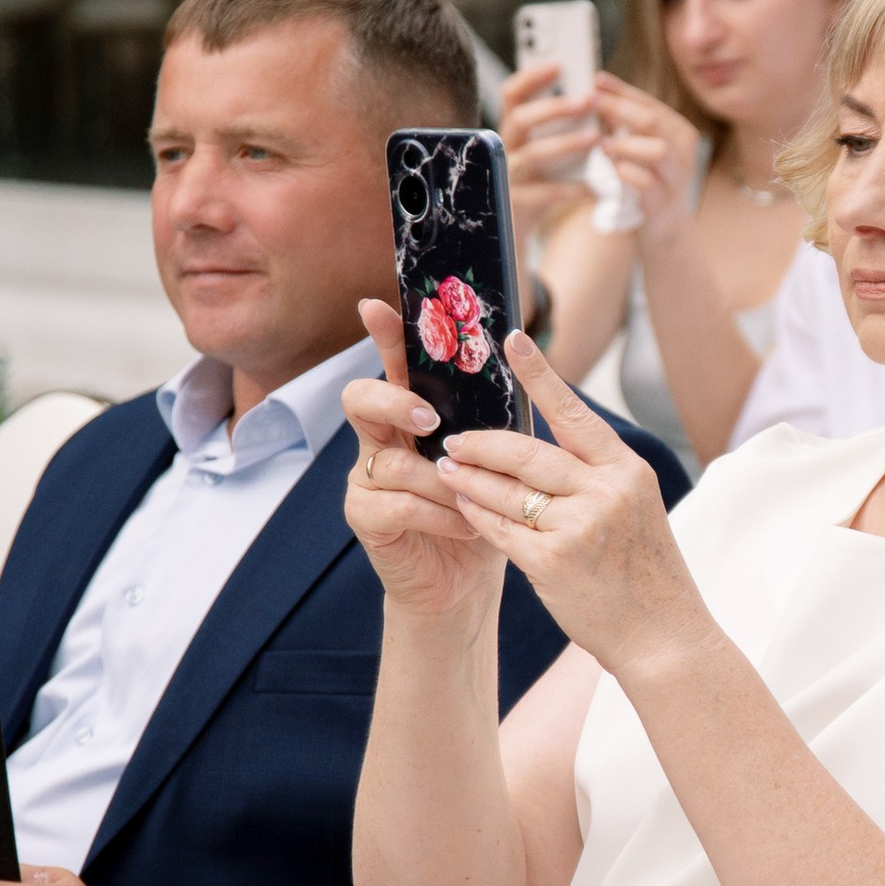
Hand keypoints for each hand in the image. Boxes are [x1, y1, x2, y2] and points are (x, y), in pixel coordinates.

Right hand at [341, 297, 506, 622]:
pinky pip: (397, 505)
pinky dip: (439, 514)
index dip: (383, 335)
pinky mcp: (366, 519)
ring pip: (391, 461)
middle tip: (430, 419)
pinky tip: (466, 524)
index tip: (377, 305)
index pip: (394, 365)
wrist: (466, 581)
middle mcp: (380, 440)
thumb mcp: (495, 458)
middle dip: (395, 401)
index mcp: (411, 415)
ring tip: (474, 499)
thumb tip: (524, 363)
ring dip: (440, 480)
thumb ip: (494, 418)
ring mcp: (367, 479)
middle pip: (361, 398)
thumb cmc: (484, 510)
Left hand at [433, 332, 708, 678]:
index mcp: (627, 471)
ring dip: (469, 479)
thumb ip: (595, 476)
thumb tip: (540, 447)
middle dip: (484, 443)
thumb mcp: (635, 510)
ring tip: (445, 468)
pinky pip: (500, 529)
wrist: (662, 635)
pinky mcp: (552, 562)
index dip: (540, 375)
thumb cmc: (644, 573)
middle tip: (454, 438)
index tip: (512, 341)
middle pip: (528, 452)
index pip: (575, 413)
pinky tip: (460, 506)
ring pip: (506, 491)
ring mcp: (579, 527)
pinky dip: (476, 515)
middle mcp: (606, 492)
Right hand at [497, 55, 603, 249]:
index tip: (559, 65)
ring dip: (564, 143)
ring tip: (595, 138)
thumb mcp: (546, 151)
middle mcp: (504, 149)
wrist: (513, 230)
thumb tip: (594, 100)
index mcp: (512, 130)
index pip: (512, 94)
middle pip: (520, 119)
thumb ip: (561, 129)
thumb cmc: (537, 183)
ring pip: (530, 154)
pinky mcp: (515, 203)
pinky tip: (593, 188)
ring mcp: (506, 176)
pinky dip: (569, 189)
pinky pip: (541, 193)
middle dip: (554, 107)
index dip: (531, 76)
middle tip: (587, 100)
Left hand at [589, 75, 704, 247]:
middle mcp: (683, 152)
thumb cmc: (647, 182)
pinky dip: (624, 173)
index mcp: (679, 132)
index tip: (597, 79)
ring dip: (625, 144)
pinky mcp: (663, 203)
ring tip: (602, 144)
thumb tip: (596, 90)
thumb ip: (622, 123)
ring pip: (657, 150)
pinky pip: (645, 184)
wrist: (664, 230)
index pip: (650, 103)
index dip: (623, 90)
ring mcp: (676, 178)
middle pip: (653, 121)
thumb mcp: (637, 148)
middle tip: (590, 100)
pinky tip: (609, 169)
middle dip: (619, 107)